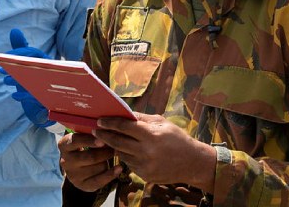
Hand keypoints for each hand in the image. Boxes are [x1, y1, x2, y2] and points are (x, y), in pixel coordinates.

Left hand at [0, 28, 55, 127]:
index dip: (19, 52)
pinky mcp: (47, 98)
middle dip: (14, 67)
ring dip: (17, 81)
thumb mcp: (27, 62)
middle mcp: (49, 71)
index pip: (33, 53)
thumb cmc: (35, 77)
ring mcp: (49, 85)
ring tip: (6, 81)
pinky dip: (24, 96)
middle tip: (0, 69)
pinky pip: (36, 97)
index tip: (5, 56)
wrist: (49, 99)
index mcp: (45, 61)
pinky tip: (14, 95)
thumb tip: (14, 30)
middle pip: (33, 66)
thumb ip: (21, 48)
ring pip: (34, 81)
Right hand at [58, 131, 120, 191]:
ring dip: (108, 161)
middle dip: (105, 152)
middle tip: (116, 147)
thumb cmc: (83, 146)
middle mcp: (65, 161)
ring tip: (113, 155)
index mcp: (64, 145)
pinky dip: (111, 174)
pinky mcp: (81, 185)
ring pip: (97, 167)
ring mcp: (73, 175)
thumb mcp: (82, 137)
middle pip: (90, 157)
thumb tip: (109, 129)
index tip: (102, 140)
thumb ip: (91, 134)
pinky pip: (99, 181)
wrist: (77, 166)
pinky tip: (118, 168)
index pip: (76, 141)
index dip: (89, 141)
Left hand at [93, 113, 215, 189]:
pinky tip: (129, 151)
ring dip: (115, 146)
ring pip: (121, 154)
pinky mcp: (144, 175)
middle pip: (117, 142)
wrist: (192, 163)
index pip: (124, 127)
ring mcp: (145, 165)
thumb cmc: (177, 138)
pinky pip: (129, 164)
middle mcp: (146, 151)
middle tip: (96, 130)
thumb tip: (124, 113)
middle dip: (104, 135)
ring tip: (111, 139)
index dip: (110, 123)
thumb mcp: (162, 123)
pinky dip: (127, 156)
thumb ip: (142, 119)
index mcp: (151, 135)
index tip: (100, 120)